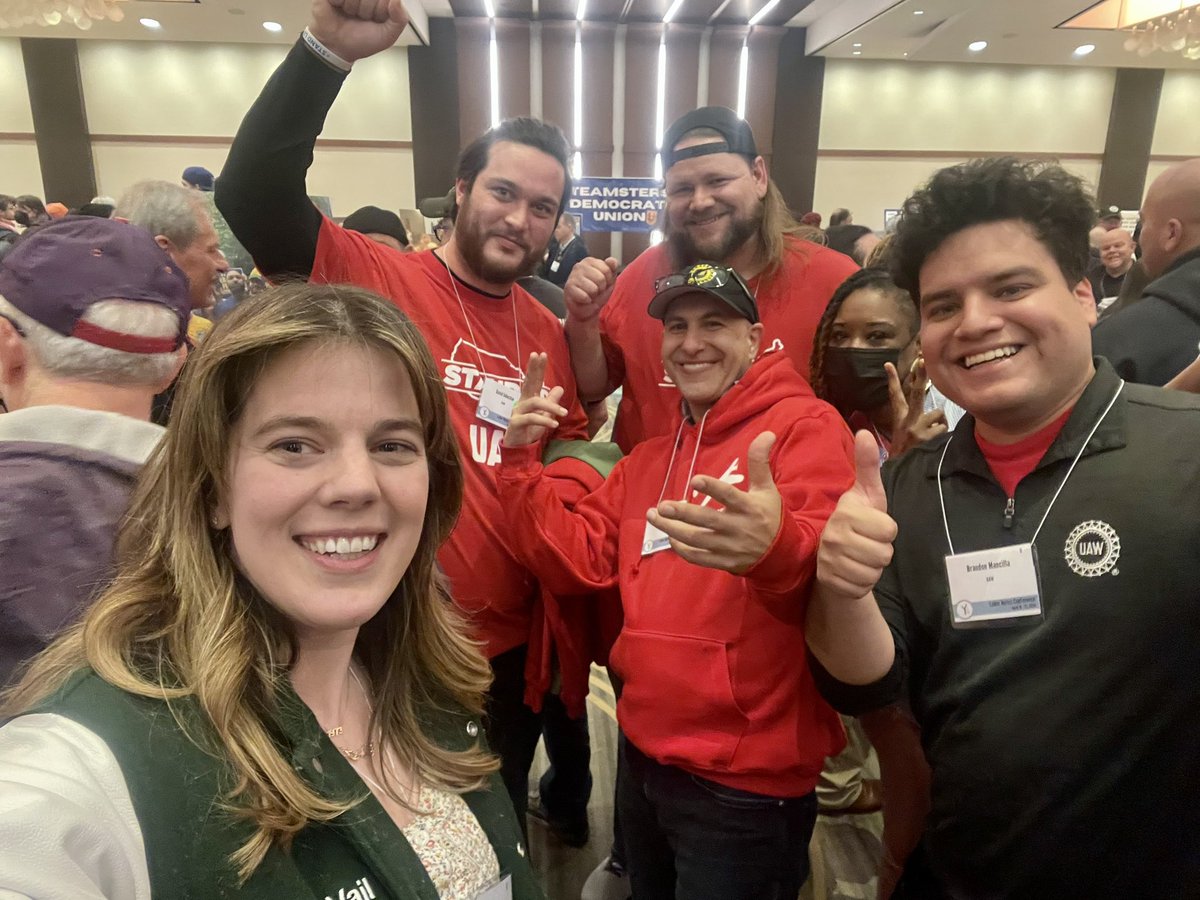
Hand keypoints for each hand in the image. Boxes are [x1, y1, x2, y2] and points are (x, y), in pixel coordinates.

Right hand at [311, 0, 408, 62]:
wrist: (336, 48)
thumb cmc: (361, 41)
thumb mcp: (387, 36)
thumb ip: (400, 19)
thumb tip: (397, 0)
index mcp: (382, 1)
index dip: (382, 10)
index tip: (376, 19)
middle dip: (368, 10)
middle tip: (361, 17)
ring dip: (354, 7)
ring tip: (350, 14)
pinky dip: (341, 2)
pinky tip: (340, 7)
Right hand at [504, 352, 567, 446]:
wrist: (518, 450)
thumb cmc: (530, 431)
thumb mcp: (544, 416)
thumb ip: (550, 402)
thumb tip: (560, 387)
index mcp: (529, 399)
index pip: (534, 380)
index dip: (537, 368)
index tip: (542, 353)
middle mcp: (521, 402)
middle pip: (528, 382)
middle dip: (533, 368)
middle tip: (538, 355)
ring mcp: (517, 412)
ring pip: (535, 403)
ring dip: (551, 406)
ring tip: (563, 413)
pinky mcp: (515, 423)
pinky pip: (531, 419)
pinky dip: (544, 420)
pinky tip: (554, 423)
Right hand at [563, 257, 617, 324]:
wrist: (586, 308)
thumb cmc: (597, 292)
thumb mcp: (609, 279)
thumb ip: (612, 268)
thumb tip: (611, 261)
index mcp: (590, 261)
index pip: (607, 269)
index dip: (608, 280)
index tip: (603, 283)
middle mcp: (580, 266)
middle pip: (601, 279)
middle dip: (601, 288)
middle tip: (596, 291)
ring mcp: (573, 276)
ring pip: (593, 289)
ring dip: (594, 296)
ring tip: (589, 295)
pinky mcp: (568, 289)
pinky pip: (585, 297)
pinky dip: (587, 302)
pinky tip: (583, 300)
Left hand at [648, 432, 781, 573]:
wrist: (781, 554)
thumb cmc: (770, 515)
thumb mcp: (767, 488)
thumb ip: (759, 462)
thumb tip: (766, 433)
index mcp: (748, 507)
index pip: (729, 496)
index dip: (712, 488)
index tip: (694, 480)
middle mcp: (737, 528)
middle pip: (706, 521)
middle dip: (682, 514)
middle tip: (661, 506)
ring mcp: (728, 547)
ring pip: (696, 540)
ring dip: (672, 529)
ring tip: (654, 516)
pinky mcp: (722, 561)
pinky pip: (698, 557)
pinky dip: (682, 549)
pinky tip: (669, 536)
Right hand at [815, 430, 898, 599]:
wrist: (831, 555)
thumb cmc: (856, 520)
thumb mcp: (866, 492)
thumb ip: (867, 464)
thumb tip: (864, 431)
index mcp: (845, 513)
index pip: (890, 530)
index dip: (887, 530)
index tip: (872, 525)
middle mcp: (834, 537)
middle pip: (885, 553)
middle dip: (881, 550)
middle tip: (867, 543)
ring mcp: (830, 561)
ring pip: (875, 572)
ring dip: (873, 567)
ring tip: (860, 557)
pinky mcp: (830, 582)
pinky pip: (863, 587)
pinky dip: (863, 583)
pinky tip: (853, 572)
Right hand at [885, 360, 946, 456]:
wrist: (901, 474)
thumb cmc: (905, 453)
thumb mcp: (902, 434)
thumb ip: (914, 421)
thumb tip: (937, 413)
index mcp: (899, 419)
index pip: (895, 396)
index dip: (892, 379)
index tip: (888, 364)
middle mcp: (907, 421)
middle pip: (916, 393)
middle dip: (920, 376)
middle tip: (923, 361)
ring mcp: (916, 429)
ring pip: (938, 413)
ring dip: (940, 422)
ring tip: (933, 434)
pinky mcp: (926, 438)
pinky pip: (942, 428)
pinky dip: (942, 434)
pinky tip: (935, 444)